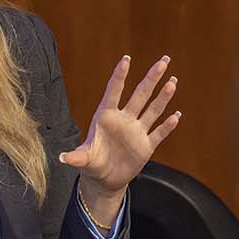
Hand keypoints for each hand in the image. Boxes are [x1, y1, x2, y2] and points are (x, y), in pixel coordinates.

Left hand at [60, 55, 180, 222]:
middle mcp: (124, 120)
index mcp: (106, 117)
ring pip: (152, 111)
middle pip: (140, 95)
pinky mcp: (146, 146)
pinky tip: (176, 115)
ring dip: (163, 97)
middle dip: (152, 78)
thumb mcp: (83, 159)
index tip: (126, 59)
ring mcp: (137, 131)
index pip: (114, 92)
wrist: (105, 179)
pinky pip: (159, 133)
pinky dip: (168, 125)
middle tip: (164, 61)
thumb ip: (76, 157)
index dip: (120, 76)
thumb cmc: (92, 163)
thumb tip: (62, 158)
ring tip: (173, 81)